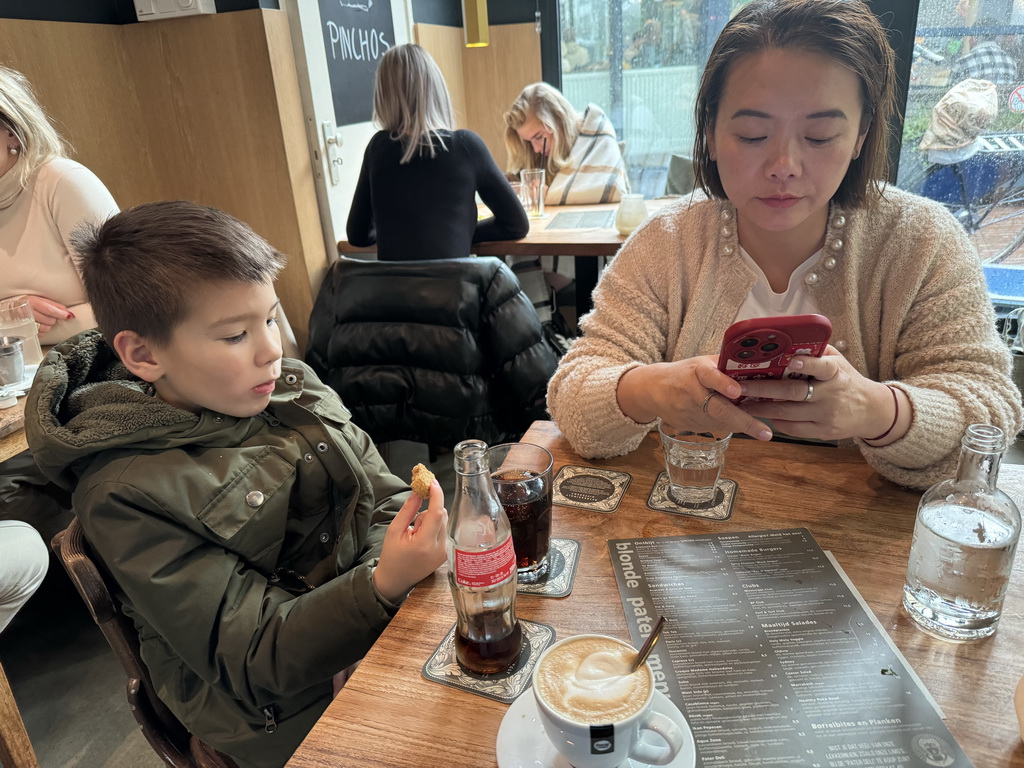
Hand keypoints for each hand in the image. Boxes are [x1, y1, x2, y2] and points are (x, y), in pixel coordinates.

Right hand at [21, 295, 72, 335]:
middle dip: (53, 319)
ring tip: (43, 320)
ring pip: (45, 328)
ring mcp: (24, 322)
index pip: (49, 310)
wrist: (12, 309)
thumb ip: (55, 306)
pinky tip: (39, 325)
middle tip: (49, 316)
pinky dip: (42, 331)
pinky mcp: (24, 330)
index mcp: (32, 301)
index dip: (61, 314)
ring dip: (48, 325)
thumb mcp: (41, 300)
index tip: (68, 316)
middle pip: (49, 320)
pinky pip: (39, 334)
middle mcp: (27, 311)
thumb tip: (68, 314)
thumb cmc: (29, 304)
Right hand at [373, 480, 447, 602]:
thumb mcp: (394, 531)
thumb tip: (418, 492)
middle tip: (413, 520)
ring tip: (415, 533)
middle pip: (441, 515)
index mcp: (425, 544)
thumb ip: (408, 510)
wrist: (395, 580)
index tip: (432, 481)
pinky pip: (443, 530)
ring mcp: (445, 552)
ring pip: (443, 521)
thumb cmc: (392, 557)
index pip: (436, 513)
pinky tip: (421, 538)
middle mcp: (439, 548)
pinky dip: (433, 528)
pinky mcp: (446, 553)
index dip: (436, 495)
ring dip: (431, 519)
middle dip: (428, 510)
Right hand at [617, 356, 773, 440]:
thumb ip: (725, 365)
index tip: (737, 391)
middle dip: (743, 421)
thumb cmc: (684, 373)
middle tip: (765, 432)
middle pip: (718, 408)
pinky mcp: (688, 424)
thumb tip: (757, 367)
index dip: (723, 383)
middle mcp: (692, 392)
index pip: (709, 375)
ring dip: (741, 424)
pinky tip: (736, 423)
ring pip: (721, 421)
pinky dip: (728, 425)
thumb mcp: (701, 363)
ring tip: (760, 429)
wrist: (652, 390)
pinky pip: (714, 427)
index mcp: (697, 371)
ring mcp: (689, 411)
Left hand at [738, 346, 902, 440]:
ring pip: (788, 413)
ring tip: (742, 402)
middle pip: (793, 393)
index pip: (822, 367)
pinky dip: (776, 421)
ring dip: (762, 408)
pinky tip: (763, 415)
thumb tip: (787, 339)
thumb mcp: (838, 361)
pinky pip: (793, 428)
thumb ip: (816, 351)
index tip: (790, 361)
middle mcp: (831, 394)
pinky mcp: (822, 432)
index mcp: (835, 372)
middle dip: (763, 389)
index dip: (806, 364)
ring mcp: (826, 415)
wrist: (872, 410)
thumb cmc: (846, 380)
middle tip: (741, 386)